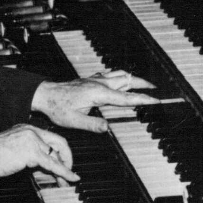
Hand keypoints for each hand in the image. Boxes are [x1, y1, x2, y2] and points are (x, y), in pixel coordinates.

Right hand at [0, 123, 78, 181]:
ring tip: (68, 181)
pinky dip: (64, 172)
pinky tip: (70, 178)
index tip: (63, 162)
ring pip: (56, 155)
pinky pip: (52, 164)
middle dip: (67, 158)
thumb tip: (43, 166)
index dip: (59, 151)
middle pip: (58, 143)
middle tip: (70, 171)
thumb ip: (29, 154)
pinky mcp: (31, 152)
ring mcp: (32, 140)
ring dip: (65, 169)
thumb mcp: (13, 151)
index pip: (49, 138)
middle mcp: (31, 131)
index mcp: (26, 129)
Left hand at [30, 70, 159, 132]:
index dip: (143, 99)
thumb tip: (107, 129)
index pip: (127, 98)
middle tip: (156, 90)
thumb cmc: (58, 108)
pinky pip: (110, 74)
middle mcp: (99, 84)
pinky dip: (121, 75)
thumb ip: (92, 125)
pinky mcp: (90, 79)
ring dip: (133, 78)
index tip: (156, 101)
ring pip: (120, 74)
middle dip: (143, 84)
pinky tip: (122, 78)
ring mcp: (95, 80)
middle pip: (127, 81)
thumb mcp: (74, 121)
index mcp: (99, 94)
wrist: (46, 95)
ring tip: (144, 83)